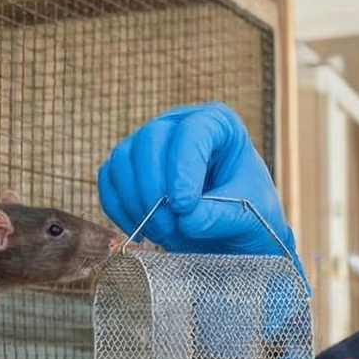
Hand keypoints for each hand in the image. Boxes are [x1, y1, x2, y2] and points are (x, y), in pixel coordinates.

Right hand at [99, 103, 294, 255]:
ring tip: (162, 233)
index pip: (192, 132)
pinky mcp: (130, 167)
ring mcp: (151, 144)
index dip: (183, 168)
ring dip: (136, 201)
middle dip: (154, 189)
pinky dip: (119, 208)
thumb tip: (185, 218)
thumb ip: (220, 216)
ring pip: (124, 159)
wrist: (233, 235)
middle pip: (150, 140)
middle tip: (169, 227)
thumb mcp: (249, 218)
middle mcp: (180, 125)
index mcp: (219, 124)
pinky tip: (142, 232)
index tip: (184, 206)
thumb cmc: (249, 217)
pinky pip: (109, 179)